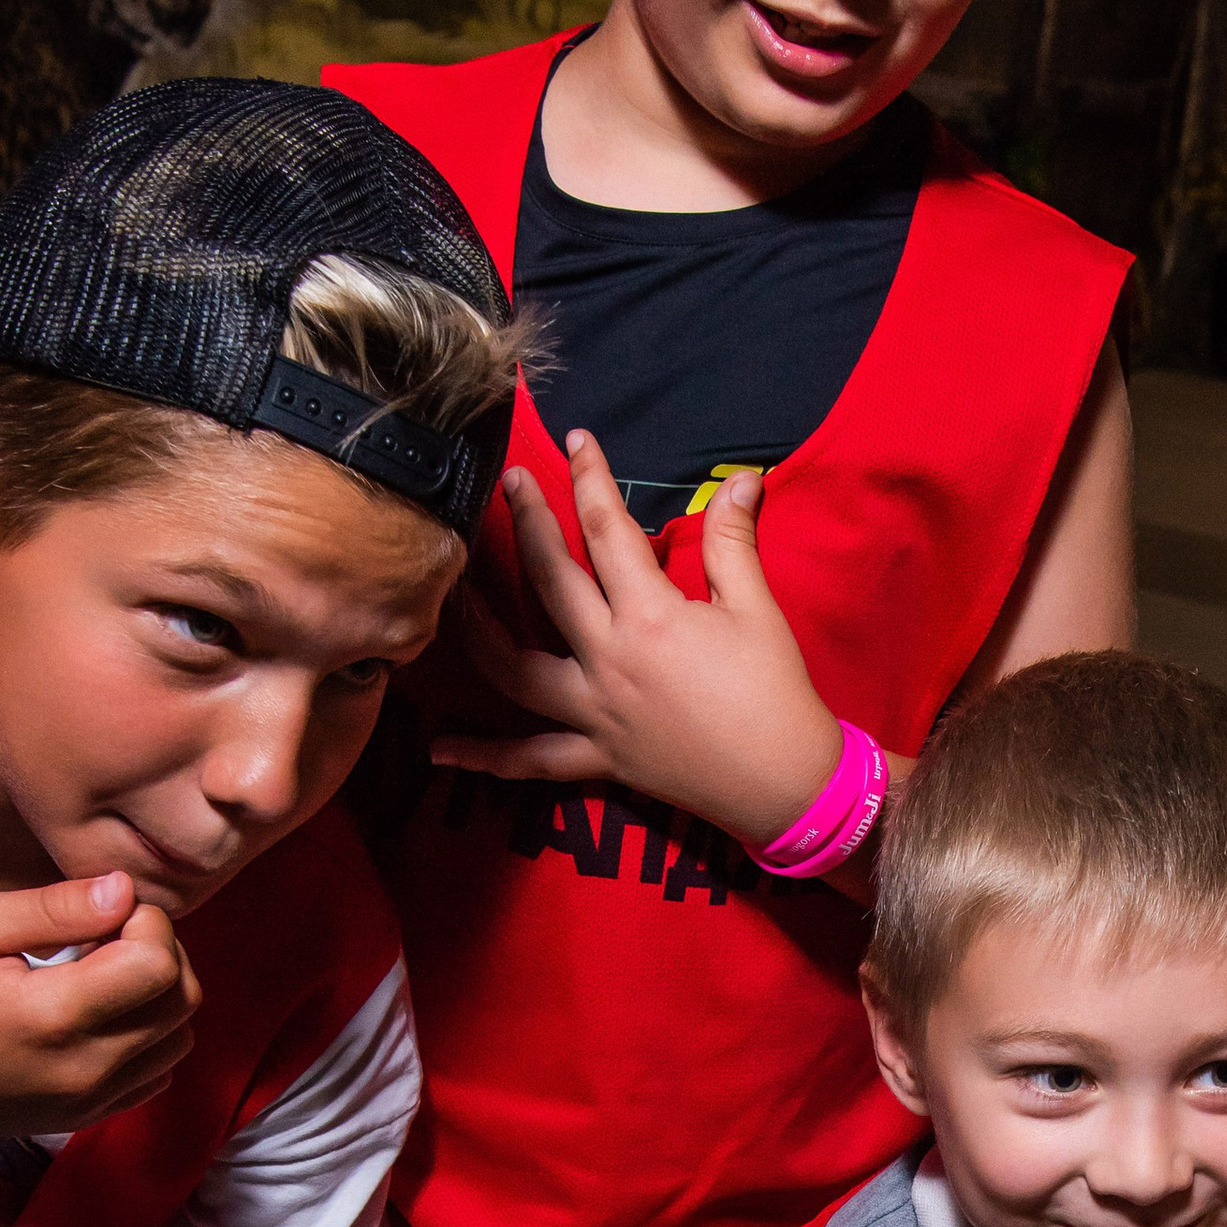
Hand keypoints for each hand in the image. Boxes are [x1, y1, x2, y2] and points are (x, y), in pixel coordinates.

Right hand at [0, 872, 199, 1134]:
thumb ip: (54, 907)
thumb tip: (125, 890)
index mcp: (54, 1016)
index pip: (158, 964)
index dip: (149, 922)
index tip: (108, 909)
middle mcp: (85, 1068)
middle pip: (181, 1000)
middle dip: (162, 952)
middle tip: (111, 933)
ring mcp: (90, 1101)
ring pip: (179, 1039)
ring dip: (160, 996)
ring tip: (107, 971)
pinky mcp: (87, 1116)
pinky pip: (158, 1074)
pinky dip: (150, 1038)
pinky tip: (105, 1012)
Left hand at [435, 436, 841, 847]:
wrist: (786, 784)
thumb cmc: (776, 695)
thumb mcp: (757, 610)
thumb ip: (734, 542)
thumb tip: (741, 479)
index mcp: (650, 619)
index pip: (608, 531)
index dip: (590, 479)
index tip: (578, 441)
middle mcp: (608, 662)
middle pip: (549, 582)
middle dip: (527, 522)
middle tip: (511, 480)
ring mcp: (595, 713)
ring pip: (514, 670)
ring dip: (476, 629)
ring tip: (451, 594)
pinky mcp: (598, 758)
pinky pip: (530, 760)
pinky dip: (485, 758)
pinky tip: (440, 749)